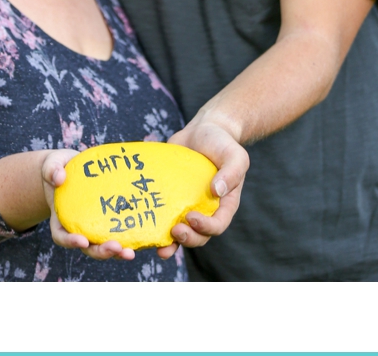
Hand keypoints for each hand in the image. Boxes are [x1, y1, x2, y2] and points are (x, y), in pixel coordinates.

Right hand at [42, 149, 136, 260]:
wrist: (74, 167)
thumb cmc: (60, 168)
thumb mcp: (52, 164)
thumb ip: (52, 170)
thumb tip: (59, 178)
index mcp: (61, 219)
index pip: (62, 236)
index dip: (71, 242)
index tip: (82, 241)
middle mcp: (79, 228)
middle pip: (88, 248)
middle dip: (102, 252)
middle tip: (116, 248)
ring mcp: (96, 227)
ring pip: (105, 246)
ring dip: (118, 252)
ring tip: (130, 252)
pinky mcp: (111, 221)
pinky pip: (120, 233)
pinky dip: (130, 238)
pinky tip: (142, 237)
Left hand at [161, 119, 248, 256]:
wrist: (203, 131)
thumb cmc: (222, 143)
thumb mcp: (234, 155)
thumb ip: (231, 173)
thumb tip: (218, 191)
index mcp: (224, 204)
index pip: (217, 224)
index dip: (205, 227)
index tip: (191, 216)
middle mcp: (205, 209)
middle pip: (199, 235)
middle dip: (187, 238)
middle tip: (175, 230)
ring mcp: (186, 205)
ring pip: (180, 232)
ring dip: (171, 243)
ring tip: (159, 246)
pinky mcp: (170, 197)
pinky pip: (163, 215)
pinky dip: (155, 226)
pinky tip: (143, 229)